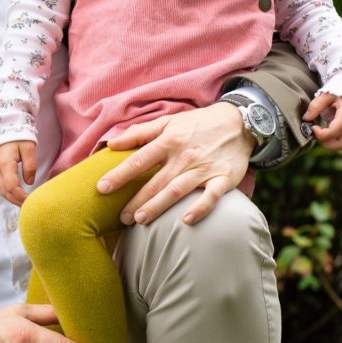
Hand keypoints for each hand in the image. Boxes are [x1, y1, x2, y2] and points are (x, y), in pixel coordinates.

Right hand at [0, 141, 35, 205]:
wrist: (6, 128)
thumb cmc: (18, 137)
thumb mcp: (29, 147)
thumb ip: (30, 165)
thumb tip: (30, 182)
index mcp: (6, 164)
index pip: (12, 186)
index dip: (21, 196)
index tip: (31, 201)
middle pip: (5, 192)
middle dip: (17, 201)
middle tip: (29, 207)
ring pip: (3, 191)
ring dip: (13, 200)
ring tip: (25, 205)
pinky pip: (2, 187)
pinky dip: (10, 194)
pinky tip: (19, 197)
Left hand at [100, 103, 249, 225]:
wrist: (240, 122)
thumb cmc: (198, 124)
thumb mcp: (168, 121)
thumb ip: (139, 133)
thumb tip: (111, 143)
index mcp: (168, 140)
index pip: (138, 160)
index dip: (119, 175)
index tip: (101, 189)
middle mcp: (184, 156)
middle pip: (155, 181)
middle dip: (136, 200)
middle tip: (120, 217)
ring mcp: (204, 168)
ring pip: (177, 190)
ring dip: (158, 206)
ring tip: (141, 221)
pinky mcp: (224, 178)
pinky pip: (211, 196)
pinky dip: (199, 208)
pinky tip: (185, 220)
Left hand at [305, 95, 341, 150]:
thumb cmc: (337, 93)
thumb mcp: (325, 95)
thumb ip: (315, 106)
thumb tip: (306, 118)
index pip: (336, 130)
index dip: (322, 134)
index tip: (312, 128)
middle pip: (341, 143)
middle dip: (325, 142)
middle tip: (314, 132)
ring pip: (341, 145)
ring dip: (327, 143)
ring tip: (317, 132)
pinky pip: (340, 142)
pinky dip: (329, 140)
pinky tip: (322, 132)